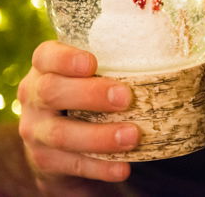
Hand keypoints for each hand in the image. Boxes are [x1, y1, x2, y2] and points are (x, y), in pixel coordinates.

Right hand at [17, 40, 138, 194]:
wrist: (57, 143)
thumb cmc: (85, 92)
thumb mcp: (90, 72)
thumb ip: (114, 58)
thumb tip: (171, 38)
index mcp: (45, 67)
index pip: (46, 56)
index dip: (65, 58)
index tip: (92, 63)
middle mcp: (34, 96)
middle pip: (52, 92)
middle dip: (90, 94)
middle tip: (126, 97)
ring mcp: (36, 130)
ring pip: (61, 134)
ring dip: (100, 136)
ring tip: (133, 136)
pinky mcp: (45, 160)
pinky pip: (72, 164)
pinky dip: (100, 167)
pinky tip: (123, 167)